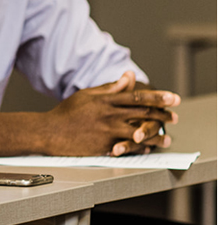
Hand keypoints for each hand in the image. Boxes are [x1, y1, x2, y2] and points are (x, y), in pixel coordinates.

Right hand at [44, 71, 178, 155]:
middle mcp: (109, 115)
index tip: (173, 98)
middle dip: (163, 115)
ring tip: (166, 138)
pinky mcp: (104, 146)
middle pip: (143, 113)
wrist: (49, 132)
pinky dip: (140, 148)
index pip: (138, 96)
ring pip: (140, 132)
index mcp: (106, 100)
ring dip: (156, 135)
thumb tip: (128, 76)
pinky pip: (128, 147)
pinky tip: (147, 148)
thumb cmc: (66, 113)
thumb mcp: (87, 95)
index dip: (158, 97)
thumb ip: (110, 87)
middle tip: (174, 117)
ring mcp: (107, 131)